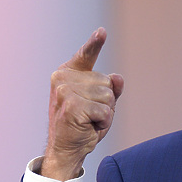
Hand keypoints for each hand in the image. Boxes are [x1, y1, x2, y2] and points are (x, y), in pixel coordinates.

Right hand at [40, 28, 123, 180]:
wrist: (66, 149)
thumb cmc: (83, 124)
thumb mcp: (101, 103)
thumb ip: (111, 88)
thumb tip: (118, 77)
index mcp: (68, 73)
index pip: (86, 55)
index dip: (95, 43)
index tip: (102, 32)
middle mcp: (63, 78)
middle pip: (107, 82)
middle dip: (106, 101)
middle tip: (90, 115)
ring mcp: (65, 91)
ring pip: (108, 96)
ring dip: (105, 113)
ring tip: (88, 121)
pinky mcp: (71, 105)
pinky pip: (105, 110)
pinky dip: (103, 121)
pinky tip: (89, 127)